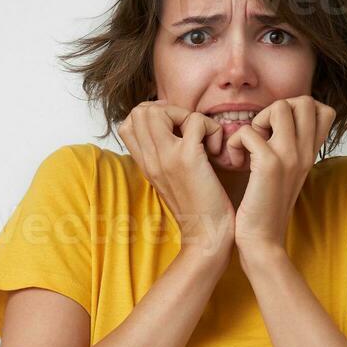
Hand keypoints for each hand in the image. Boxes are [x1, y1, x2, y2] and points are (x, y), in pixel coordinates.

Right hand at [117, 101, 233, 260]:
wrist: (207, 236)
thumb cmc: (198, 207)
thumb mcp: (171, 180)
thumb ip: (165, 156)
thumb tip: (176, 131)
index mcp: (145, 163)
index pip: (129, 121)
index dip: (154, 115)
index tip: (177, 129)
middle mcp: (150, 158)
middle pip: (142, 110)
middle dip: (171, 111)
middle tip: (191, 132)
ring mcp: (166, 157)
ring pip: (161, 110)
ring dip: (189, 116)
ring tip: (203, 140)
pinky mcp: (188, 159)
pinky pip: (196, 121)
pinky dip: (213, 129)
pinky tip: (216, 152)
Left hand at [221, 94, 334, 260]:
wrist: (262, 242)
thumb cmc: (265, 210)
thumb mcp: (287, 176)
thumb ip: (288, 151)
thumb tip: (275, 127)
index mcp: (310, 155)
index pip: (324, 110)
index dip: (298, 109)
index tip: (276, 132)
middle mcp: (305, 152)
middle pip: (305, 100)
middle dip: (276, 109)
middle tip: (261, 136)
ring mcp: (290, 157)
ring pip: (280, 107)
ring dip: (257, 121)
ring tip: (249, 147)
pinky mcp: (269, 165)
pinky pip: (248, 131)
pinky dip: (234, 143)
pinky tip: (235, 163)